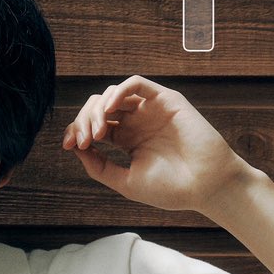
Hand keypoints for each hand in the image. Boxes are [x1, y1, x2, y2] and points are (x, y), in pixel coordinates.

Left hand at [62, 76, 249, 213]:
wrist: (205, 186)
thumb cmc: (170, 189)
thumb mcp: (125, 181)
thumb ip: (99, 166)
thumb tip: (75, 150)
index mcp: (127, 140)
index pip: (93, 126)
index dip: (76, 132)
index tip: (68, 146)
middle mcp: (137, 122)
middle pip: (98, 108)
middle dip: (83, 121)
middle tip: (81, 141)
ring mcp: (150, 110)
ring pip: (112, 94)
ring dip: (97, 110)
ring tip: (97, 133)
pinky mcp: (166, 100)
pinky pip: (136, 84)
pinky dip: (118, 92)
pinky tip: (109, 110)